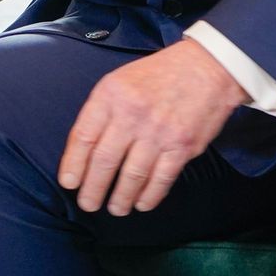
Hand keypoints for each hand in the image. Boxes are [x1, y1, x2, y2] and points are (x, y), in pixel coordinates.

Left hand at [58, 37, 247, 215]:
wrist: (206, 68)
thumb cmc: (157, 76)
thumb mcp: (119, 81)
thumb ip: (102, 112)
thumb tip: (84, 150)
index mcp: (110, 96)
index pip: (84, 137)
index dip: (73, 164)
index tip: (69, 183)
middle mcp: (132, 114)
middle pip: (104, 161)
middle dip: (93, 188)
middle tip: (87, 204)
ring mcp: (159, 132)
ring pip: (132, 175)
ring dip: (121, 198)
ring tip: (115, 208)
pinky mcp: (183, 146)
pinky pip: (161, 179)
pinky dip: (149, 196)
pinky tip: (141, 203)